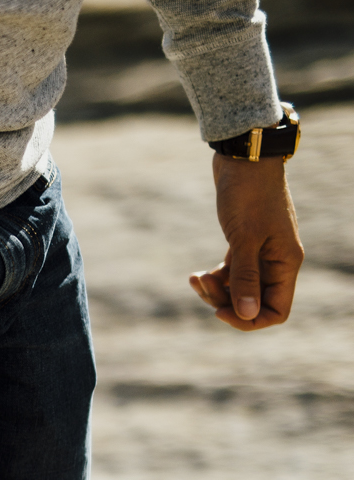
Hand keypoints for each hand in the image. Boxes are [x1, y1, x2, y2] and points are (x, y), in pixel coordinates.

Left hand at [189, 154, 303, 330]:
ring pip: (239, 289)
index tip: (220, 311)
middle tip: (201, 285)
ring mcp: (261, 253)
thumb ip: (245, 277)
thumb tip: (246, 314)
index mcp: (286, 263)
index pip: (276, 310)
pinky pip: (231, 274)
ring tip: (195, 278)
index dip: (249, 320)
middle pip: (253, 302)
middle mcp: (277, 261)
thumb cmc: (247, 195)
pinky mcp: (244, 244)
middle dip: (225, 301)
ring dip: (215, 290)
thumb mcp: (244, 238)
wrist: (242, 160)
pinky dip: (214, 278)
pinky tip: (195, 275)